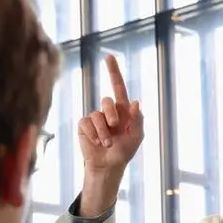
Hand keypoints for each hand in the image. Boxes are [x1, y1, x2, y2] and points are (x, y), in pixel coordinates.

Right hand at [78, 55, 144, 174]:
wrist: (108, 165)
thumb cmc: (124, 151)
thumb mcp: (137, 136)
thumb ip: (138, 120)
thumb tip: (136, 102)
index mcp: (123, 110)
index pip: (118, 87)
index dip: (113, 71)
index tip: (108, 56)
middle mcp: (108, 111)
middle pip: (107, 100)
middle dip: (112, 115)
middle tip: (115, 127)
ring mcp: (95, 117)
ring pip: (97, 115)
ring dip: (104, 132)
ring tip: (107, 144)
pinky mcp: (84, 125)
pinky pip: (86, 123)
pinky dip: (93, 135)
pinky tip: (96, 143)